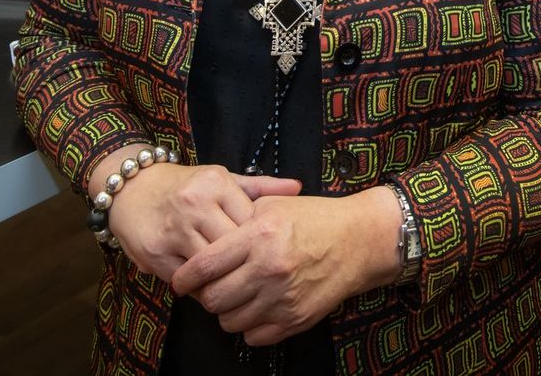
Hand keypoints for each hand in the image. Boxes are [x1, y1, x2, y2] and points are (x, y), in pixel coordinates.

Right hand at [92, 150, 300, 283]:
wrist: (132, 188)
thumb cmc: (186, 186)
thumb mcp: (222, 179)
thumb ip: (260, 187)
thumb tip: (298, 187)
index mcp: (216, 183)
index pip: (250, 223)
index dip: (260, 243)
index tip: (268, 253)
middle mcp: (194, 205)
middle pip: (233, 248)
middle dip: (244, 265)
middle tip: (256, 278)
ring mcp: (173, 230)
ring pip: (211, 269)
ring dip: (223, 281)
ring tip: (235, 286)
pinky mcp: (155, 253)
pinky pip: (187, 280)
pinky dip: (199, 287)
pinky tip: (208, 286)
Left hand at [170, 185, 399, 345]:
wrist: (360, 240)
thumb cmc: (316, 218)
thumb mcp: (275, 204)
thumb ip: (238, 216)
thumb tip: (204, 233)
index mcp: (259, 235)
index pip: (204, 266)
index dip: (184, 277)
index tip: (180, 279)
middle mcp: (269, 269)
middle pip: (213, 299)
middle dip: (205, 295)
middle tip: (211, 286)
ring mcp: (283, 298)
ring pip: (229, 322)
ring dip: (227, 311)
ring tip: (237, 295)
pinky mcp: (296, 319)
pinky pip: (253, 336)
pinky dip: (249, 325)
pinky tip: (257, 306)